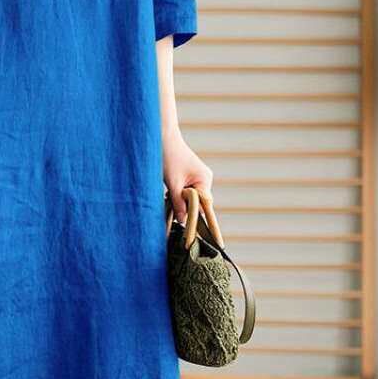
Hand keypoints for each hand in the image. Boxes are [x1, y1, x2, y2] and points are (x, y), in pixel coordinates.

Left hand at [162, 130, 223, 246]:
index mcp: (204, 180)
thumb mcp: (171, 182)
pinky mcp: (188, 175)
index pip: (206, 208)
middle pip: (199, 204)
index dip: (206, 225)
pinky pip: (186, 191)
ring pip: (191, 198)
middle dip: (188, 212)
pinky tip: (169, 193)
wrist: (161, 134)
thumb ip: (178, 203)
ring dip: (181, 203)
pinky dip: (179, 196)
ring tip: (169, 200)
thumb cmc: (167, 156)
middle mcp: (204, 179)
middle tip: (178, 222)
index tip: (217, 243)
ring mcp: (197, 177)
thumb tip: (184, 223)